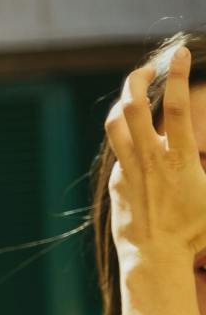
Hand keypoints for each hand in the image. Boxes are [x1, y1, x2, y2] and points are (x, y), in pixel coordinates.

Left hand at [108, 50, 205, 264]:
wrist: (154, 258)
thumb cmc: (193, 232)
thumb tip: (201, 159)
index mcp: (180, 159)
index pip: (178, 108)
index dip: (178, 76)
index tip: (178, 56)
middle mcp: (150, 160)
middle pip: (135, 107)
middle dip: (138, 79)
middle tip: (149, 68)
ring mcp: (129, 170)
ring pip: (117, 125)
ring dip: (124, 101)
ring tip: (134, 91)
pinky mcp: (118, 183)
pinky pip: (120, 151)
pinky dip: (128, 136)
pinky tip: (139, 135)